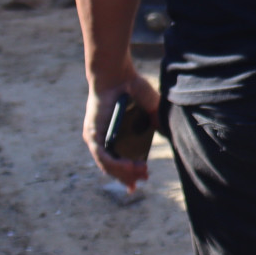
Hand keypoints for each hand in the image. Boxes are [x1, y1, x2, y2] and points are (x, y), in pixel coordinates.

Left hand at [82, 66, 159, 189]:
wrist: (118, 74)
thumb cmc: (132, 87)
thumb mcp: (150, 109)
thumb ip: (154, 123)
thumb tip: (163, 136)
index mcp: (114, 134)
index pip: (118, 160)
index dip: (129, 173)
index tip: (142, 179)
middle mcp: (102, 139)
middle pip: (112, 167)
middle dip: (129, 176)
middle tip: (144, 180)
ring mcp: (95, 138)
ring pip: (107, 165)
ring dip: (124, 173)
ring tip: (141, 174)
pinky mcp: (92, 135)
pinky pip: (103, 156)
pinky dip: (116, 164)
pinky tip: (130, 167)